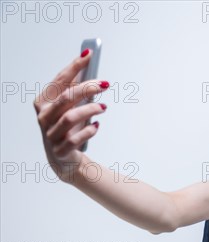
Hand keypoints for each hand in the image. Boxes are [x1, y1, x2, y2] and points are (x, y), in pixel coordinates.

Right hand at [33, 49, 108, 181]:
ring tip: (104, 107)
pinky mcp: (61, 149)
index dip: (74, 66)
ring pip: (70, 117)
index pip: (59, 80)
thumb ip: (75, 90)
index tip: (88, 55)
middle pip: (66, 97)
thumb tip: (90, 69)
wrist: (64, 158)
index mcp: (44, 102)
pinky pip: (76, 138)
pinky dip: (89, 130)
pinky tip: (97, 125)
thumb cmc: (68, 127)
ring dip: (90, 109)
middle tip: (105, 84)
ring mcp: (51, 134)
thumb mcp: (70, 108)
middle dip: (86, 88)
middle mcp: (44, 117)